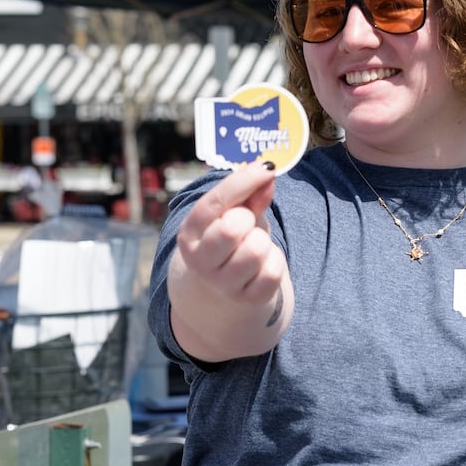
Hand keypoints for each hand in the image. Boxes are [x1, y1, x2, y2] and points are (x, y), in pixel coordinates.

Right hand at [176, 163, 283, 305]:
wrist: (225, 286)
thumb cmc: (230, 239)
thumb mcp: (234, 212)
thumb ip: (250, 192)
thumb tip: (267, 171)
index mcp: (190, 232)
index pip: (214, 202)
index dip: (242, 181)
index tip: (266, 168)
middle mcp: (200, 260)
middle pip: (233, 229)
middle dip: (248, 220)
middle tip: (247, 225)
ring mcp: (222, 283)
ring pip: (256, 250)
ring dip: (263, 242)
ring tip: (254, 245)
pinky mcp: (247, 298)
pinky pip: (273, 272)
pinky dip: (275, 261)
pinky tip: (263, 263)